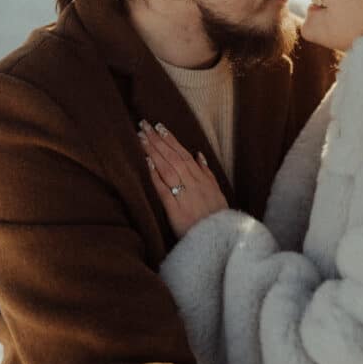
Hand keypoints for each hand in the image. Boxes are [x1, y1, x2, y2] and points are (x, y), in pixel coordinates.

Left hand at [139, 120, 227, 238]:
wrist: (220, 239)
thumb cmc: (217, 217)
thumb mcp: (217, 192)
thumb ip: (207, 173)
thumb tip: (199, 154)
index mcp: (202, 178)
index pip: (183, 153)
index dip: (171, 139)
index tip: (159, 126)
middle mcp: (193, 182)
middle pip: (172, 156)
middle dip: (157, 139)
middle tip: (144, 124)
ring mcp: (184, 194)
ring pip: (167, 167)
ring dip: (153, 151)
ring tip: (141, 137)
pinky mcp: (175, 209)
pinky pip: (163, 189)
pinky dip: (155, 175)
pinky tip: (146, 162)